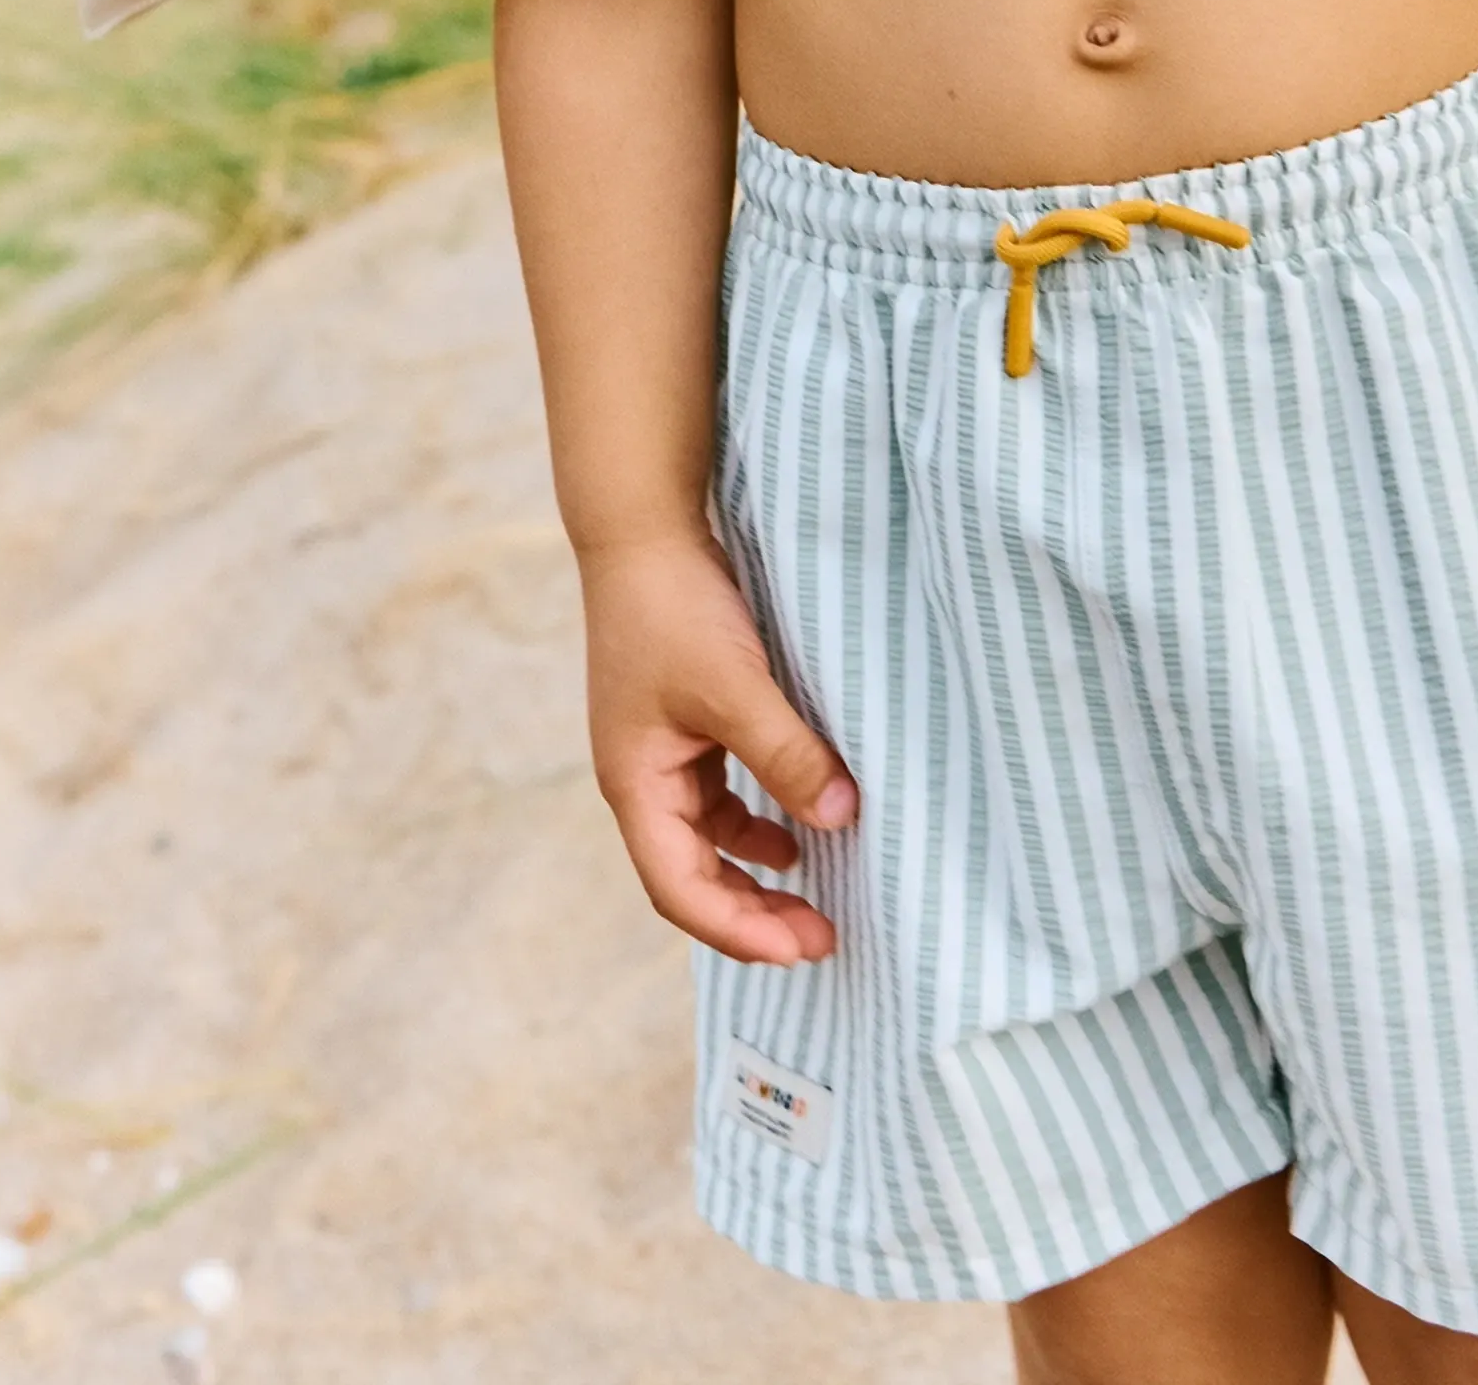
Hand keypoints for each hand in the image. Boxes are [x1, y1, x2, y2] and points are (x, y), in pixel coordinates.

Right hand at [580, 531, 857, 963]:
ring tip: (817, 892)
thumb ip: (786, 753)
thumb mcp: (734, 686)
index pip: (682, 890)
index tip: (805, 947)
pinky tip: (797, 822)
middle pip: (692, 876)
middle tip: (823, 937)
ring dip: (757, 870)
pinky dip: (757, 819)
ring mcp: (660, 751)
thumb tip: (842, 817)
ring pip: (708, 839)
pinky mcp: (683, 722)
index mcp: (635, 785)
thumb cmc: (674, 608)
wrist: (643, 529)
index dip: (741, 930)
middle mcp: (641, 779)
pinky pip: (720, 795)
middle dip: (753, 914)